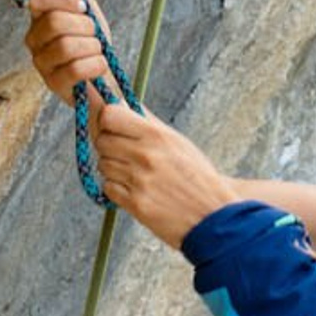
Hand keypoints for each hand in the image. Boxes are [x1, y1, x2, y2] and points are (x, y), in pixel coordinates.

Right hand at [23, 0, 109, 98]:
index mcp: (39, 17)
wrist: (107, 80)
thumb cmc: (94, 43)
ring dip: (92, 47)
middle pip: (55, 22)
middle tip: (95, 34)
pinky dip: (96, 65)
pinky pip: (75, 69)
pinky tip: (99, 67)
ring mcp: (41, 64)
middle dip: (85, 26)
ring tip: (97, 52)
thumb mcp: (86, 10)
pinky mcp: (53, 85)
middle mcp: (34, 39)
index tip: (83, 5)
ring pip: (66, 46)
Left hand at [91, 99, 235, 247]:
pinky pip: (108, 188)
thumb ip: (147, 122)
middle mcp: (146, 156)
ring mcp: (139, 181)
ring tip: (135, 174)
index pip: (110, 115)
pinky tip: (135, 189)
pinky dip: (116, 188)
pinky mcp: (135, 204)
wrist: (213, 216)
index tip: (115, 128)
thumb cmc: (197, 176)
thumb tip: (119, 100)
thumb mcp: (177, 142)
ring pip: (103, 165)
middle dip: (109, 146)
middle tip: (125, 154)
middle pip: (102, 141)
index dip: (108, 121)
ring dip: (113, 169)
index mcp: (157, 136)